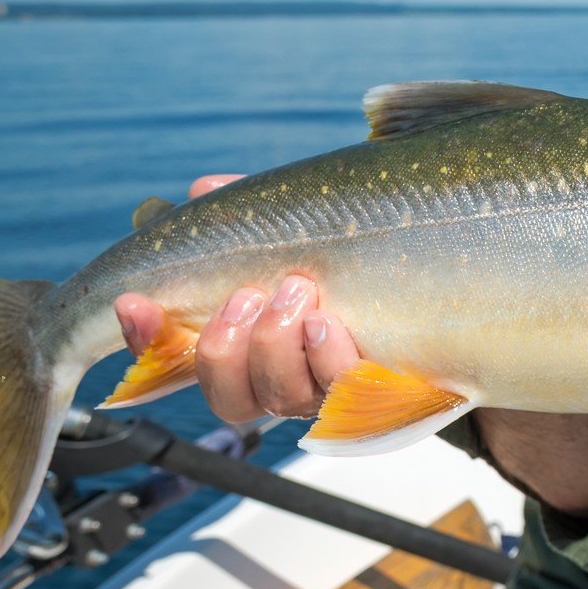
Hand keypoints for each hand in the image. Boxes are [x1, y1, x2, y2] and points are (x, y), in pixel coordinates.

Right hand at [111, 174, 360, 422]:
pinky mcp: (378, 394)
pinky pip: (342, 396)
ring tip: (297, 291)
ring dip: (275, 347)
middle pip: (227, 397)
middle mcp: (282, 380)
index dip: (148, 339)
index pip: (175, 360)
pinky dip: (327, 358)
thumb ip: (254, 213)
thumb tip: (202, 189)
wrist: (455, 291)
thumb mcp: (306, 225)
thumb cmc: (367, 253)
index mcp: (249, 343)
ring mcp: (330, 392)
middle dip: (222, 350)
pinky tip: (328, 322)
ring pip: (278, 399)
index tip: (132, 301)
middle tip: (245, 296)